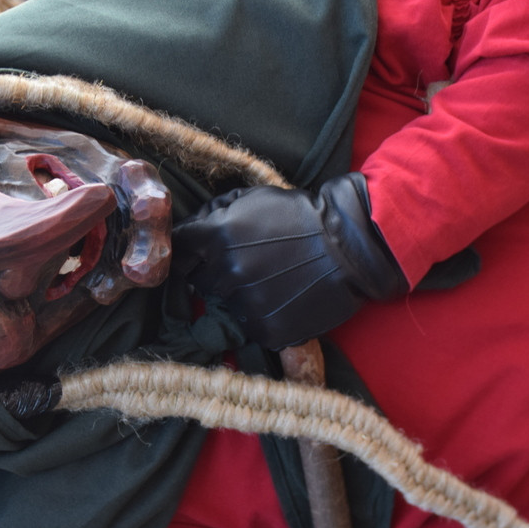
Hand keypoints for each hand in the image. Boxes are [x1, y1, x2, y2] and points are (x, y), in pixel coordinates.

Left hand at [172, 174, 407, 350]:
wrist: (350, 247)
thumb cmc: (300, 216)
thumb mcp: (254, 197)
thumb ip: (215, 211)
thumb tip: (190, 226)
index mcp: (216, 236)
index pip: (179, 251)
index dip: (186, 252)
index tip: (195, 255)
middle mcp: (225, 272)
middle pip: (200, 280)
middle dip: (216, 272)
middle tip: (248, 263)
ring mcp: (245, 304)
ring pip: (226, 304)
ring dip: (240, 295)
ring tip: (271, 280)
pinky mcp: (266, 329)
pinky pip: (250, 326)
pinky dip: (262, 316)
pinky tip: (282, 299)